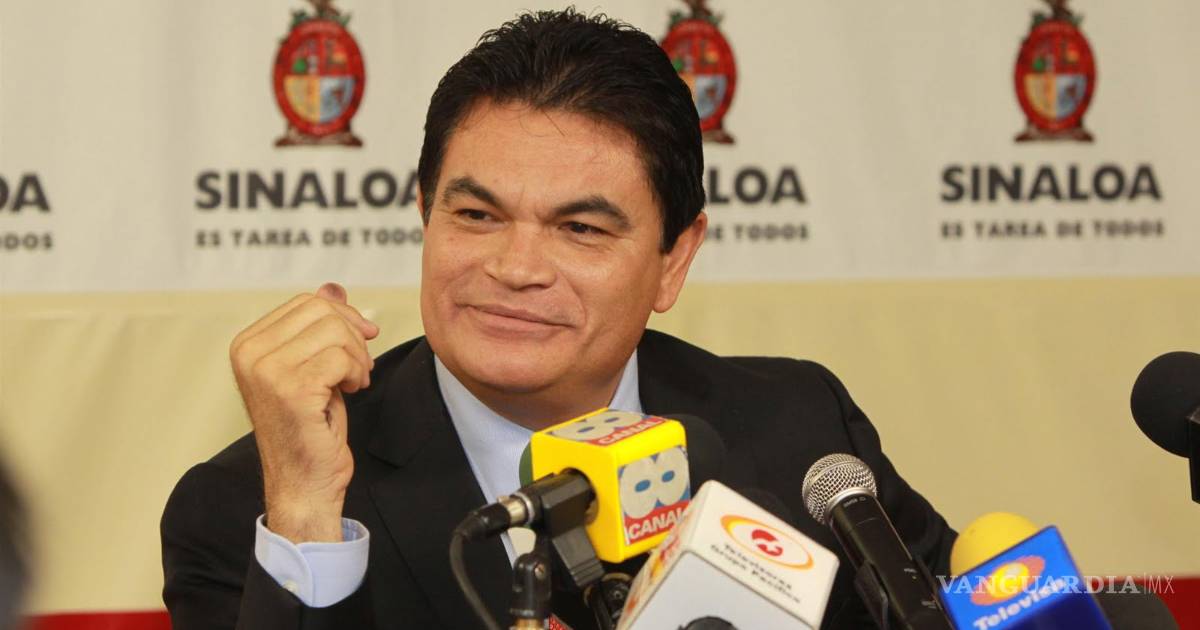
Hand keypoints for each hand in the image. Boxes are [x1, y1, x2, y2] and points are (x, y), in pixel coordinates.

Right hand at [229, 282, 379, 542]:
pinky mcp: (290, 390)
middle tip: (359, 367)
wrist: (305, 483)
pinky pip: (341, 358)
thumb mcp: (313, 366)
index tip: (361, 340)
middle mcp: (248, 353)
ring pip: (334, 332)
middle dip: (352, 336)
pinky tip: (351, 392)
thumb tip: (333, 287)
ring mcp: (265, 371)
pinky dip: (357, 373)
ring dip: (357, 358)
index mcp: (247, 343)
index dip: (343, 316)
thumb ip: (317, 327)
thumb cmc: (310, 427)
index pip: (307, 302)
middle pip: (322, 311)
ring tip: (353, 382)